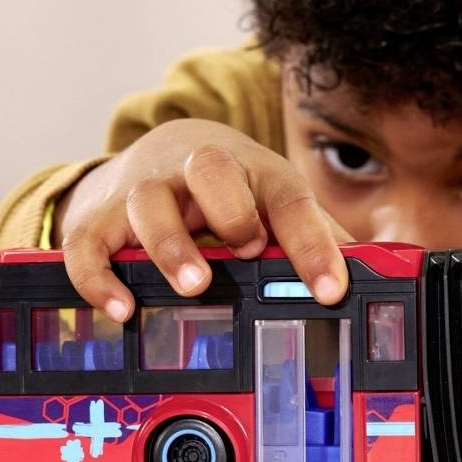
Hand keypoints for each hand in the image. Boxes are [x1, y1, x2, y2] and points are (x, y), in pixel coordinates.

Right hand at [53, 119, 349, 320]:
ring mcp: (144, 189)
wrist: (159, 152)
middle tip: (245, 251)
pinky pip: (89, 242)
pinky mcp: (100, 216)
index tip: (330, 290)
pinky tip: (122, 309)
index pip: (290, 199)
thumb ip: (315, 237)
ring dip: (171, 245)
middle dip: (231, 210)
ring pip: (149, 202)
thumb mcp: (275, 202)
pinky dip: (100, 277)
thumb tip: (372, 277)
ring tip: (195, 285)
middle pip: (212, 169)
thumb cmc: (232, 190)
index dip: (312, 245)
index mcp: (253, 170)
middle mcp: (197, 170)